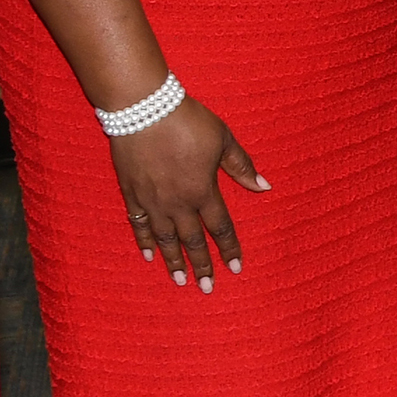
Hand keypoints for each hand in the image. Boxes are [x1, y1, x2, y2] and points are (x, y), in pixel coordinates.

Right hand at [110, 89, 267, 291]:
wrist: (143, 108)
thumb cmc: (188, 120)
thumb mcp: (222, 139)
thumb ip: (242, 166)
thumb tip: (265, 187)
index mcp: (202, 190)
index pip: (219, 227)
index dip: (228, 249)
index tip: (235, 269)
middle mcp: (177, 202)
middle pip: (192, 240)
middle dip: (202, 265)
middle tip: (207, 288)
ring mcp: (152, 200)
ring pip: (165, 238)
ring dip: (174, 261)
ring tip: (181, 280)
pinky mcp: (131, 193)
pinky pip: (138, 224)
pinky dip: (145, 241)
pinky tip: (150, 256)